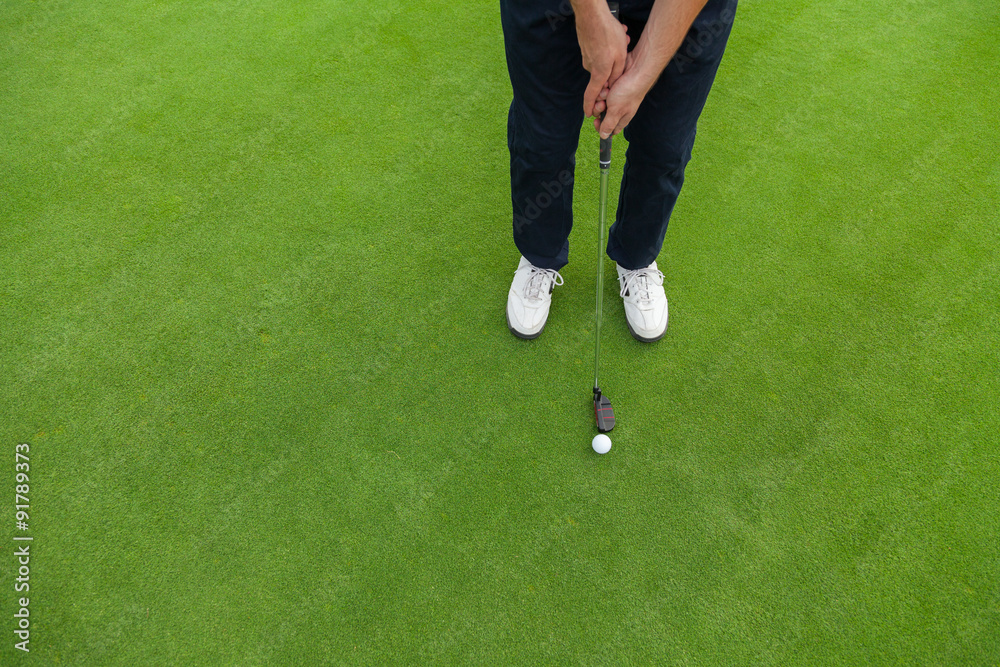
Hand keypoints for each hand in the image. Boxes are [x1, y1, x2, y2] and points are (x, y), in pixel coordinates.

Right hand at [574, 5, 629, 119]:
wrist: (592, 14)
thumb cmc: (608, 34)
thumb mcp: (620, 57)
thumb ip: (616, 74)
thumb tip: (612, 85)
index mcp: (599, 73)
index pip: (592, 96)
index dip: (590, 107)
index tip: (589, 114)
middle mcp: (590, 67)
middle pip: (602, 77)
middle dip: (613, 72)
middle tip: (623, 60)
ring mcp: (587, 57)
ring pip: (603, 63)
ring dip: (613, 58)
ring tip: (622, 44)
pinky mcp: (586, 48)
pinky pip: (600, 53)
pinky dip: (609, 49)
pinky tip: (615, 39)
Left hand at [591, 50, 656, 137]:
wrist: (636, 69)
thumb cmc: (629, 91)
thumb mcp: (616, 111)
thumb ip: (608, 124)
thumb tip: (604, 137)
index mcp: (622, 118)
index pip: (609, 129)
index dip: (601, 127)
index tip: (596, 121)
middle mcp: (618, 108)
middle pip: (601, 114)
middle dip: (599, 108)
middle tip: (604, 103)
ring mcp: (614, 97)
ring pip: (599, 101)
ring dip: (600, 97)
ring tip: (607, 91)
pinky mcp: (611, 87)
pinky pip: (601, 90)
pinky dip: (602, 88)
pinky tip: (607, 84)